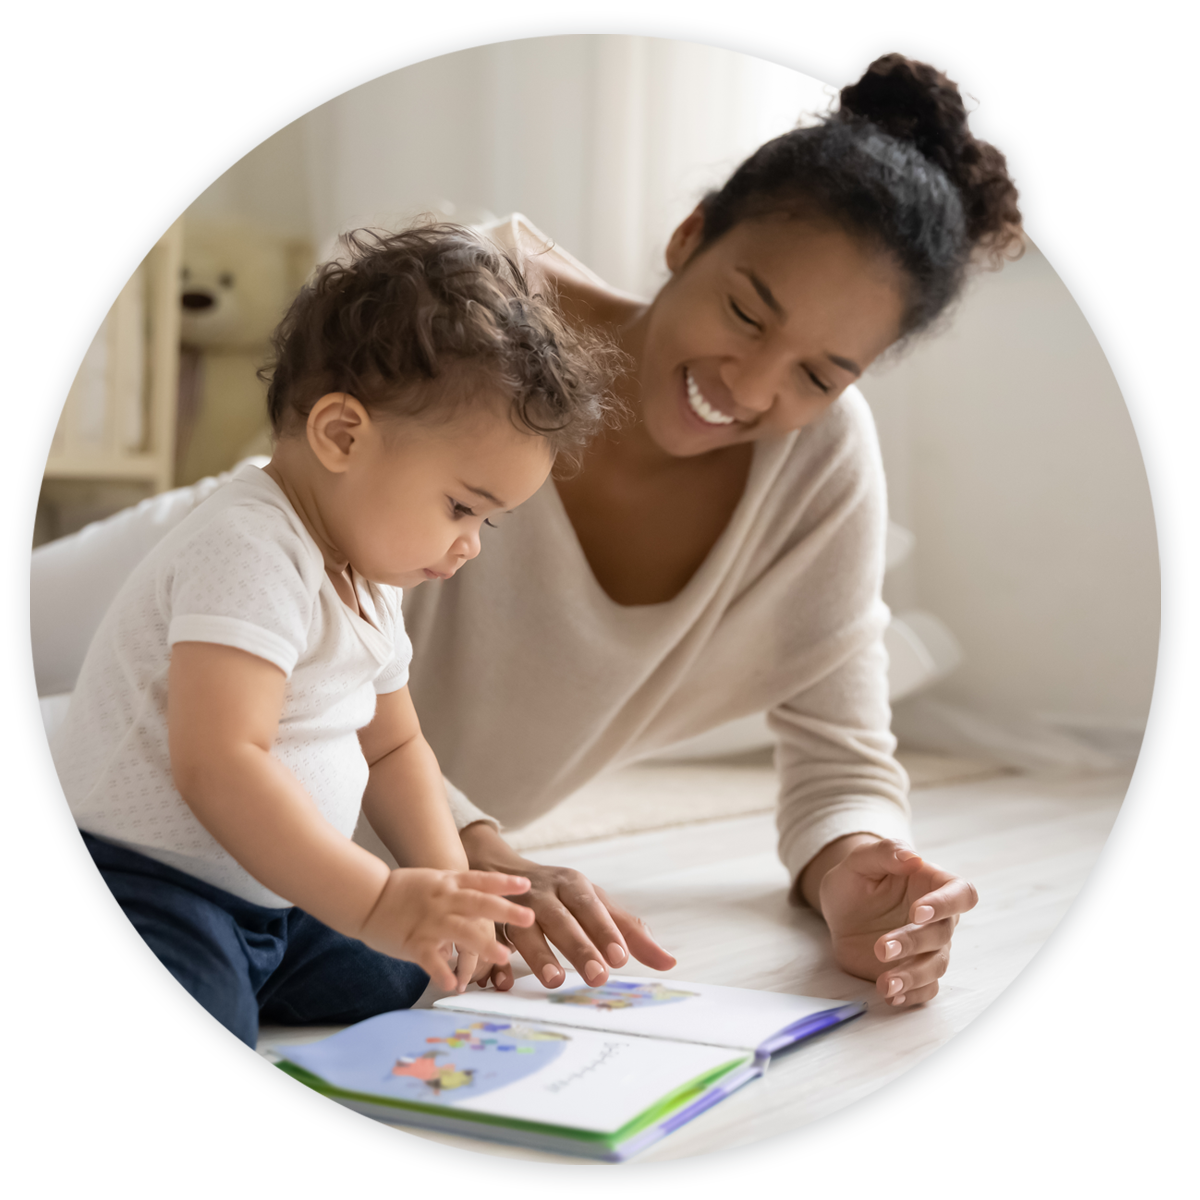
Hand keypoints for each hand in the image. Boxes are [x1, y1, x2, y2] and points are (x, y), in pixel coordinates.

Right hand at [358, 868, 534, 991]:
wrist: (366, 896)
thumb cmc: (400, 890)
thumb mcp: (433, 881)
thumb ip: (456, 891)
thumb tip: (480, 903)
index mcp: (447, 883)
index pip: (480, 881)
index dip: (503, 883)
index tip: (525, 885)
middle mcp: (443, 900)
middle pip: (479, 904)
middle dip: (505, 911)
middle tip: (529, 917)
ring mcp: (429, 921)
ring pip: (461, 932)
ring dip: (484, 944)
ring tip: (503, 956)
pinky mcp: (414, 942)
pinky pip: (431, 959)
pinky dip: (443, 973)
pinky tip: (453, 985)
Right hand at [460, 823, 676, 989]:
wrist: (502, 870)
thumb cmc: (562, 895)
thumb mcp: (596, 903)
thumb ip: (629, 932)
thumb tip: (669, 962)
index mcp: (571, 884)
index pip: (590, 906)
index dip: (604, 930)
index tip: (620, 957)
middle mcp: (542, 893)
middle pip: (560, 918)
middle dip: (579, 946)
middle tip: (597, 976)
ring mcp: (512, 907)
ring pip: (524, 929)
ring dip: (539, 954)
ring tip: (556, 980)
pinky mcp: (488, 923)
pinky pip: (489, 941)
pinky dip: (494, 961)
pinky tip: (502, 982)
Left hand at [813, 838, 978, 1007]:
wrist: (840, 908)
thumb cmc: (856, 878)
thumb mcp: (860, 860)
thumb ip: (885, 852)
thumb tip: (911, 857)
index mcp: (933, 884)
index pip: (961, 893)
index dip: (946, 904)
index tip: (917, 912)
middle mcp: (937, 919)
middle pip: (943, 934)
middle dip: (913, 942)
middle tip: (881, 947)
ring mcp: (927, 948)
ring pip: (936, 965)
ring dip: (912, 975)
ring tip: (885, 982)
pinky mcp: (912, 971)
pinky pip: (924, 989)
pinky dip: (911, 995)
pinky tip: (891, 995)